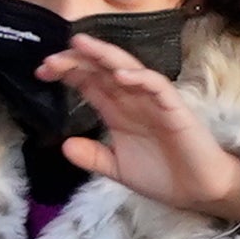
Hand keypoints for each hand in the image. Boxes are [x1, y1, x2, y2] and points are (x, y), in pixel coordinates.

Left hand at [40, 32, 239, 223]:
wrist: (198, 192)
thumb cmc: (163, 175)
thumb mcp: (117, 169)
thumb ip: (93, 157)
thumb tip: (64, 146)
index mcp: (118, 110)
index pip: (89, 82)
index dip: (67, 72)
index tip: (41, 71)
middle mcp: (133, 99)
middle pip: (102, 70)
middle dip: (77, 61)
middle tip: (51, 59)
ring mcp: (154, 101)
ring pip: (128, 68)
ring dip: (104, 56)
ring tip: (82, 46)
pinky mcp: (175, 108)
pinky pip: (157, 86)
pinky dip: (139, 78)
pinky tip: (121, 75)